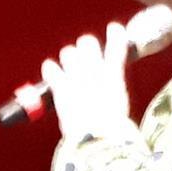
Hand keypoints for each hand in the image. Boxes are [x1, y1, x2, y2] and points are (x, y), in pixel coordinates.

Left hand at [40, 20, 131, 141]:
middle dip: (85, 47)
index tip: (114, 30)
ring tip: (69, 67)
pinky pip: (51, 67)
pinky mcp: (61, 87)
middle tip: (85, 56)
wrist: (98, 140)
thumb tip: (111, 101)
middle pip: (87, 41)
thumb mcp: (121, 109)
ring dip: (68, 58)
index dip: (115, 33)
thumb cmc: (113, 132)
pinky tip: (51, 72)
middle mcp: (96, 70)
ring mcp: (77, 77)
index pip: (118, 41)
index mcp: (115, 75)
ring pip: (68, 52)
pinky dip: (50, 69)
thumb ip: (114, 97)